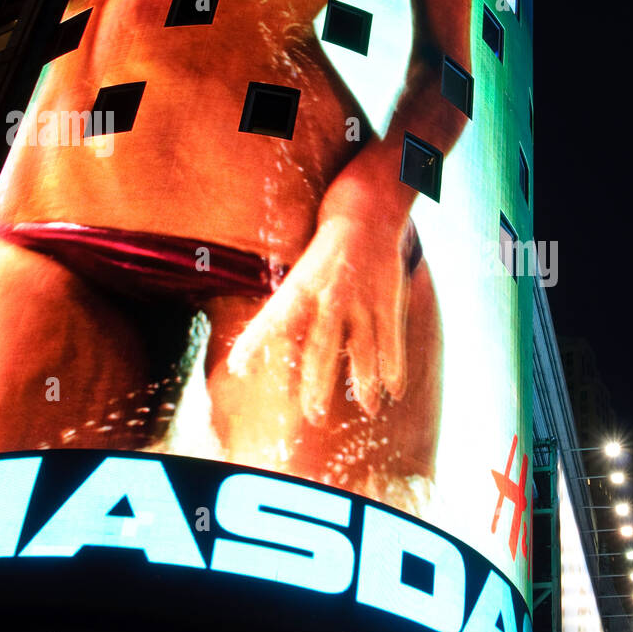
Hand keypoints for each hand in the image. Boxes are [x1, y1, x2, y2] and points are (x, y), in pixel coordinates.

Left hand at [226, 217, 408, 425]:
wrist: (364, 216)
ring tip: (367, 410)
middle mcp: (330, 297)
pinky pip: (392, 341)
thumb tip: (266, 356)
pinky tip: (394, 392)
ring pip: (363, 349)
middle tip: (314, 415)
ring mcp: (362, 301)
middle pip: (322, 348)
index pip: (272, 320)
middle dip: (317, 384)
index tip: (238, 368)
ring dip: (364, 383)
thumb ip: (287, 316)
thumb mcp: (299, 279)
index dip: (254, 344)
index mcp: (300, 289)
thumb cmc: (323, 257)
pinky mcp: (388, 301)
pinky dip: (394, 368)